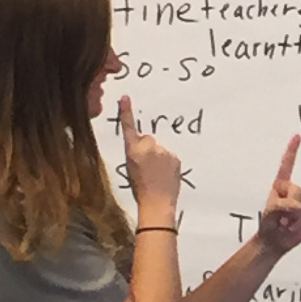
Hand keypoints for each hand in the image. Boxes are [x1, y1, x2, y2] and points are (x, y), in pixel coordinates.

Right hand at [117, 95, 182, 221]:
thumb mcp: (130, 169)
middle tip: (147, 168)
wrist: (157, 204)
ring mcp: (163, 152)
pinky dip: (168, 164)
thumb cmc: (140, 189)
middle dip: (147, 149)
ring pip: (159, 149)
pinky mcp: (175, 157)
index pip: (129, 128)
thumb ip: (136, 153)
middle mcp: (148, 148)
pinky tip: (165, 176)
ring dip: (159, 158)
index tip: (125, 97)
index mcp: (132, 151)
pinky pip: (170, 156)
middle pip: (147, 140)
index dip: (126, 112)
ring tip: (156, 175)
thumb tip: (145, 145)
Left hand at [256, 134, 300, 254]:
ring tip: (286, 223)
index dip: (292, 150)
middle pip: (297, 191)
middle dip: (290, 204)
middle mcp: (292, 190)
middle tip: (281, 217)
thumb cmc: (269, 224)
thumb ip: (285, 205)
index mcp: (280, 185)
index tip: (296, 136)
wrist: (275, 240)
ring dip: (295, 217)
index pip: (287, 165)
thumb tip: (299, 207)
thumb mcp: (271, 211)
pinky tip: (294, 226)